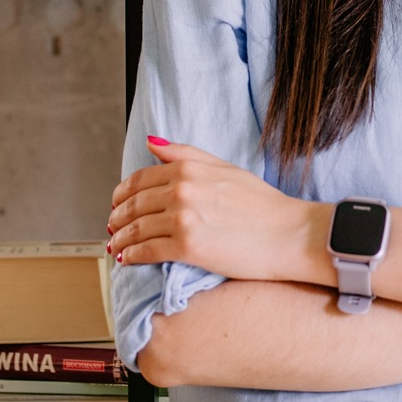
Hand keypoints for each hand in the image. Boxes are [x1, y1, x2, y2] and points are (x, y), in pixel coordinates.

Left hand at [108, 138, 310, 281]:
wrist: (289, 234)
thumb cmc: (262, 204)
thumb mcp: (224, 167)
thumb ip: (185, 154)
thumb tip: (151, 142)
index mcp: (188, 169)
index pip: (140, 179)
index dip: (122, 193)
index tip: (118, 203)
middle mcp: (181, 191)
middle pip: (133, 204)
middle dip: (118, 217)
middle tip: (112, 226)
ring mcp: (183, 218)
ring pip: (136, 228)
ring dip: (120, 238)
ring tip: (116, 244)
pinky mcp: (187, 247)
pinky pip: (146, 251)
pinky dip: (131, 255)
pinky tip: (127, 259)